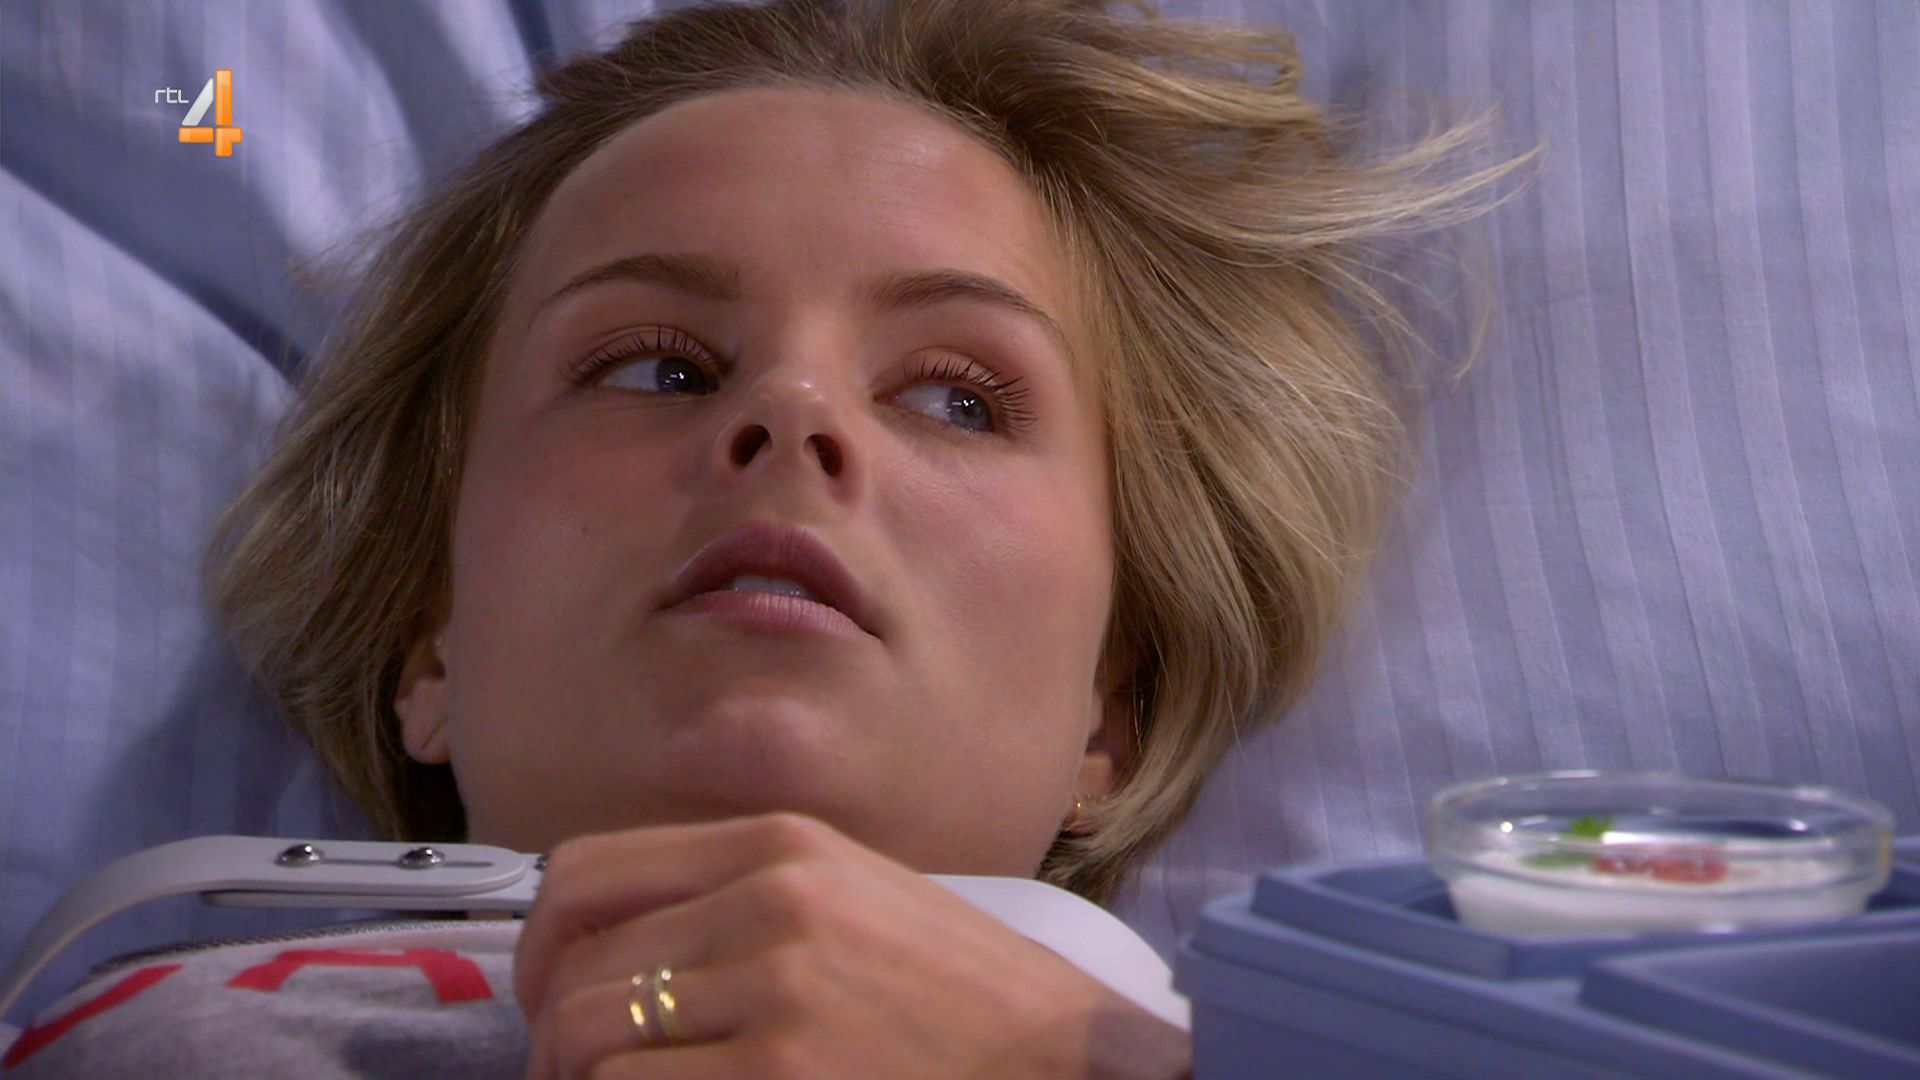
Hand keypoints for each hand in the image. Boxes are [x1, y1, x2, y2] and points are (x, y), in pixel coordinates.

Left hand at [515, 811, 1191, 1078]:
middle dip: (549, 1035)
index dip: (539, 944)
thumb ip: (744, 902)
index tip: (546, 995)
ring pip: (589, 1034)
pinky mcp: (783, 1074)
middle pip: (576, 963)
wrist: (1070, 1060)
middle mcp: (769, 899)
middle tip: (570, 1077)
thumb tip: (621, 950)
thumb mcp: (856, 901)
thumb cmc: (968, 1000)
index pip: (586, 872)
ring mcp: (777, 989)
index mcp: (781, 845)